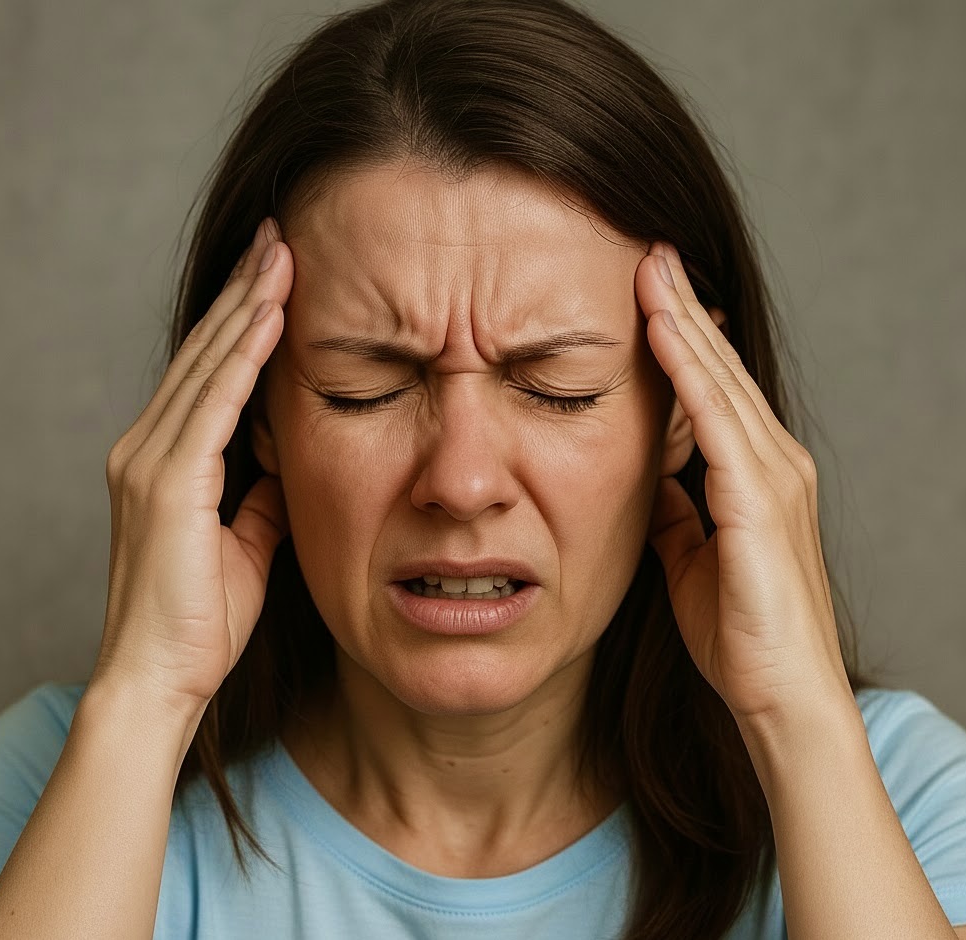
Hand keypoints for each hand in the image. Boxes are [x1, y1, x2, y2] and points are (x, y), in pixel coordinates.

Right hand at [93, 218, 291, 719]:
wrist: (158, 680)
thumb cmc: (198, 622)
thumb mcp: (244, 546)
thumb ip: (260, 498)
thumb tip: (286, 462)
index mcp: (164, 463)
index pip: (209, 375)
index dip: (242, 324)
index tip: (276, 278)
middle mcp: (145, 450)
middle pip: (205, 354)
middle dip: (245, 293)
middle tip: (279, 237)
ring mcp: (149, 462)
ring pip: (209, 366)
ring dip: (248, 307)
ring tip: (281, 253)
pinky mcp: (167, 484)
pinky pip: (215, 405)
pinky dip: (244, 356)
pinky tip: (272, 314)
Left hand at [635, 242, 851, 728]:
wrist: (779, 692)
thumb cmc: (738, 630)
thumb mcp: (690, 557)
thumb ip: (673, 512)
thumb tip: (646, 481)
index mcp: (754, 474)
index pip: (713, 390)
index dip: (681, 339)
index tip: (647, 292)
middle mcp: (772, 462)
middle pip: (719, 369)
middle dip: (682, 308)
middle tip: (650, 252)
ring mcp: (773, 477)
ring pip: (720, 381)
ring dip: (683, 321)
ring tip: (651, 267)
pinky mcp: (759, 501)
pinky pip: (717, 421)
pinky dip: (689, 372)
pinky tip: (663, 331)